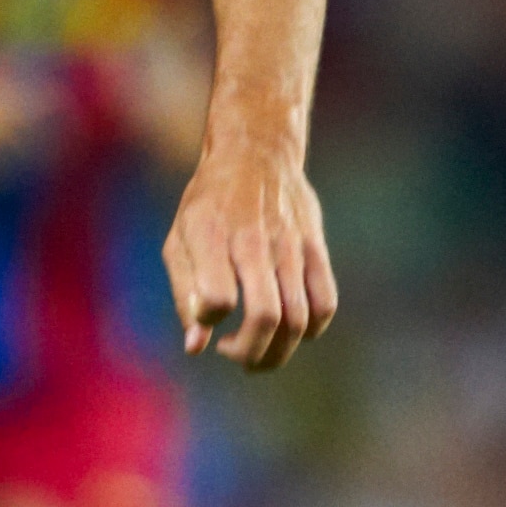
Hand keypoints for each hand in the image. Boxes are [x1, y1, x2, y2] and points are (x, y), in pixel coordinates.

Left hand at [163, 136, 336, 368]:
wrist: (256, 152)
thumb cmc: (207, 205)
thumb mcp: (180, 241)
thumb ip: (185, 295)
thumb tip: (197, 347)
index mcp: (211, 237)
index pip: (216, 298)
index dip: (210, 320)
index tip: (207, 316)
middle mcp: (253, 242)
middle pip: (265, 316)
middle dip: (250, 354)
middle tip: (234, 354)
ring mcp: (290, 246)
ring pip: (298, 319)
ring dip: (278, 351)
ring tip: (257, 351)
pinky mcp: (315, 248)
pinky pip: (325, 303)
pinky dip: (310, 330)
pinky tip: (288, 329)